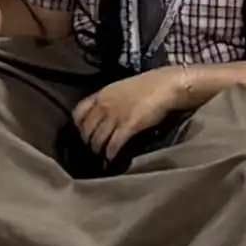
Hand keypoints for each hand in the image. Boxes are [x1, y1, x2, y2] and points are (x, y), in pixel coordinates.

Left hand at [71, 69, 191, 160]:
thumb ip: (111, 100)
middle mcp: (104, 105)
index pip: (78, 112)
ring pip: (97, 139)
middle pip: (86, 129)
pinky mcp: (128, 127)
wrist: (166, 85)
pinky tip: (111, 160)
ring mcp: (115, 116)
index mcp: (102, 94)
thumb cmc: (149, 85)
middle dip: (88, 142)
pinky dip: (110, 155)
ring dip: (98, 151)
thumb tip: (106, 113)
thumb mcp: (122, 88)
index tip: (83, 134)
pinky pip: (113, 145)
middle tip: (92, 151)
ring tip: (101, 159)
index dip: (78, 126)